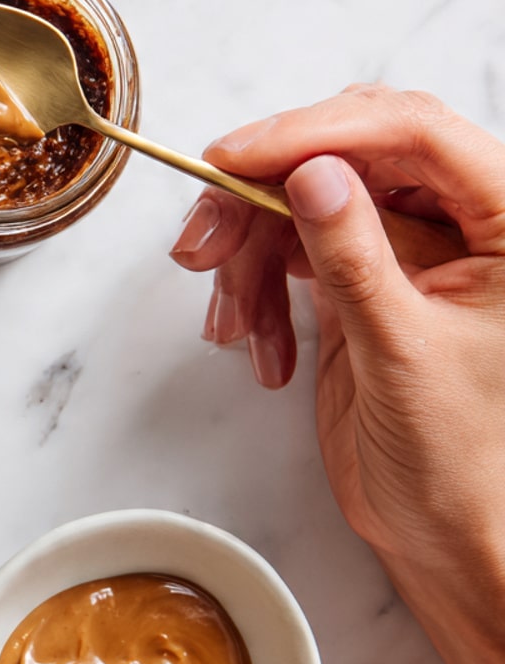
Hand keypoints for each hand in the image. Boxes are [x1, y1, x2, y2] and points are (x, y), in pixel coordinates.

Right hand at [169, 86, 504, 663]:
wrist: (445, 531)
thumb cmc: (462, 459)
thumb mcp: (403, 353)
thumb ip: (357, 257)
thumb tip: (313, 173)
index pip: (413, 132)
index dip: (317, 131)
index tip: (234, 159)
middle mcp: (462, 220)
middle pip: (347, 157)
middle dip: (263, 196)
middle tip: (201, 241)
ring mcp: (408, 249)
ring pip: (305, 203)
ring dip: (249, 256)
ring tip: (228, 324)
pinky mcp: (363, 282)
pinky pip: (292, 254)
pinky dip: (258, 293)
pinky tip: (258, 349)